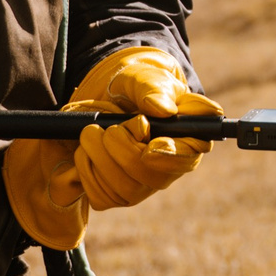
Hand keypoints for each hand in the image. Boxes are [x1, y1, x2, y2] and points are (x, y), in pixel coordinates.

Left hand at [2, 49, 218, 248]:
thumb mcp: (144, 77)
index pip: (189, 156)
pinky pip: (101, 197)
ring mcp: (144, 186)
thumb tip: (163, 109)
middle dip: (122, 152)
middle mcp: (169, 168)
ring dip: (99, 158)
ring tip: (91, 133)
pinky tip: (86, 151)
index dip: (171, 155)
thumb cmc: (135, 87)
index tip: (149, 147)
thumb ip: (155, 89)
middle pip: (153, 178)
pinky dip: (86, 171)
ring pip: (126, 190)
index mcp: (187, 139)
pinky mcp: (117, 195)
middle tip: (106, 129)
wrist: (105, 98)